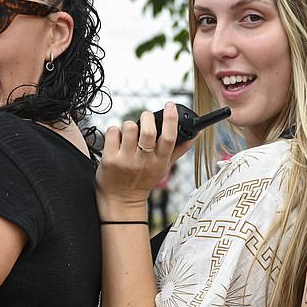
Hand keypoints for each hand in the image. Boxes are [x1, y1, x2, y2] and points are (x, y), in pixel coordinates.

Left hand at [96, 102, 177, 217]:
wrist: (121, 200)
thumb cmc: (143, 181)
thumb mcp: (164, 167)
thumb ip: (180, 149)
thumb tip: (196, 134)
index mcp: (160, 161)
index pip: (169, 137)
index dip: (171, 119)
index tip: (170, 106)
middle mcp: (144, 161)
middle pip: (148, 130)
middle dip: (147, 117)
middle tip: (145, 118)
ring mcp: (126, 160)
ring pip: (129, 127)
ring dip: (129, 125)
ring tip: (130, 134)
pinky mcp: (110, 159)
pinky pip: (113, 132)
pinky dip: (115, 132)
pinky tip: (117, 141)